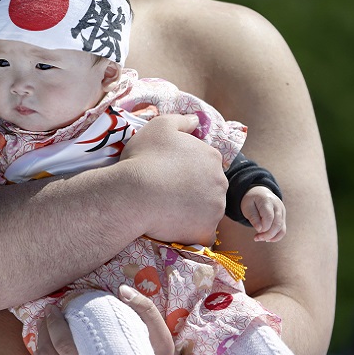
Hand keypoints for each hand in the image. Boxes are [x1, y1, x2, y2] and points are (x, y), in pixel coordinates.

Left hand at [35, 285, 194, 354]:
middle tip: (47, 315)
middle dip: (43, 332)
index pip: (63, 346)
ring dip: (41, 348)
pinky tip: (52, 352)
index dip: (54, 324)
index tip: (54, 308)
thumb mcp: (161, 338)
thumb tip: (122, 289)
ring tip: (46, 330)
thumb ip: (145, 309)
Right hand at [121, 114, 227, 245]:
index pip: (206, 164)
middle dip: (194, 191)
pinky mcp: (206, 230)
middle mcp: (220, 182)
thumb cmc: (144, 158)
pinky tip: (173, 229)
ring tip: (167, 212)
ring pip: (207, 212)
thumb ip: (182, 120)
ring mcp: (215, 208)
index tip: (170, 175)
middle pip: (210, 188)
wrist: (133, 194)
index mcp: (211, 156)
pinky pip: (202, 234)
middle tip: (167, 194)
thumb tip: (196, 120)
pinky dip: (190, 233)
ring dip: (192, 213)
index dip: (187, 170)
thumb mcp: (159, 126)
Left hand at [240, 186, 285, 241]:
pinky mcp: (283, 217)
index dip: (263, 227)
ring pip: (281, 228)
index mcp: (267, 201)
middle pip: (277, 224)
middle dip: (267, 234)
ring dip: (271, 237)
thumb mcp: (247, 206)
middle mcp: (278, 206)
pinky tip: (267, 239)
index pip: (269, 217)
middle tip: (256, 238)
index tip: (256, 231)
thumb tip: (259, 229)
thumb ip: (253, 217)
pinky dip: (276, 236)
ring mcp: (282, 212)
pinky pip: (282, 230)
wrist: (260, 192)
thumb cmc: (251, 200)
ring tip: (260, 238)